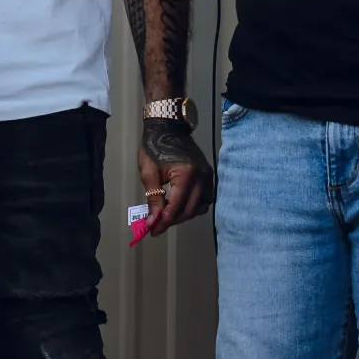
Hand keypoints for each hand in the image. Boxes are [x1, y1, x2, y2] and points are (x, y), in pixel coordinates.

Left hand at [137, 119, 213, 237]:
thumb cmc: (155, 147)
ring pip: (200, 208)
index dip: (164, 221)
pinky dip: (194, 206)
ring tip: (167, 214)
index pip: (176, 206)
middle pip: (189, 210)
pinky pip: (206, 199)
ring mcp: (208, 176)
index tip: (152, 230)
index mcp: (186, 174)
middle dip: (172, 220)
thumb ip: (153, 199)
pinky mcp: (209, 176)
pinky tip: (180, 205)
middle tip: (156, 225)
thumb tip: (153, 221)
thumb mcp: (149, 173)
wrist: (168, 127)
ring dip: (184, 215)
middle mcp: (202, 177)